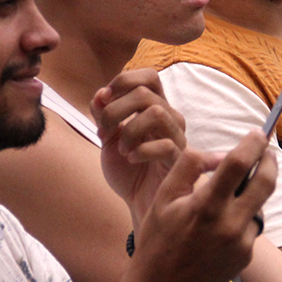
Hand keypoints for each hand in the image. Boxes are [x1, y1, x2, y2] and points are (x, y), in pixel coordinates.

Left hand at [92, 68, 199, 220]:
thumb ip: (103, 115)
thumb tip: (100, 94)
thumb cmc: (128, 170)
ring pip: (156, 113)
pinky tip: (131, 160)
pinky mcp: (181, 160)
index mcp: (154, 108)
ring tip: (122, 149)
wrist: (138, 204)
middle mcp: (170, 118)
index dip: (123, 81)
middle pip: (145, 91)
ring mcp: (177, 138)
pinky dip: (142, 150)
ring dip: (130, 130)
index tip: (103, 100)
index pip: (148, 76)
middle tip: (104, 132)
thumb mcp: (108, 140)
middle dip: (115, 109)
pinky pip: (166, 145)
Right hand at [114, 130, 274, 281]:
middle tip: (266, 152)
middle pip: (265, 183)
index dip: (252, 144)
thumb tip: (216, 153)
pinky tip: (223, 225)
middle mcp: (228, 224)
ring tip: (235, 191)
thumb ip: (187, 168)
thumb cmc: (157, 241)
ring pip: (259, 206)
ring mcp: (240, 244)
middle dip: (270, 162)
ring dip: (253, 193)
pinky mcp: (245, 258)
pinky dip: (243, 219)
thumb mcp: (163, 199)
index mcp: (206, 205)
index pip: (238, 164)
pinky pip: (251, 228)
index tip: (258, 134)